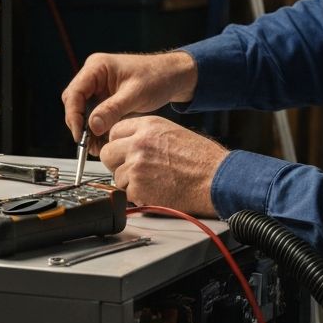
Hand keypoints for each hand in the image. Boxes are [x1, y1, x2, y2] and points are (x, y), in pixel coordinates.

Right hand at [61, 51, 197, 149]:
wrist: (173, 77)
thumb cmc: (158, 76)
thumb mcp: (135, 94)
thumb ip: (113, 109)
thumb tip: (93, 126)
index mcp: (97, 67)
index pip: (74, 92)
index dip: (74, 114)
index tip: (80, 133)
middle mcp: (94, 76)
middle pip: (74, 102)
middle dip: (80, 124)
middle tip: (87, 143)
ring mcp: (99, 87)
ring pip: (83, 111)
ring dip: (88, 129)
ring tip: (97, 146)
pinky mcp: (106, 98)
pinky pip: (95, 115)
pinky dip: (98, 128)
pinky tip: (103, 141)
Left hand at [101, 116, 226, 217]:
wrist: (215, 178)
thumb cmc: (202, 159)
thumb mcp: (173, 133)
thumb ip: (148, 135)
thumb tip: (130, 144)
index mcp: (148, 126)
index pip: (114, 131)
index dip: (118, 144)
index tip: (123, 152)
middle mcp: (138, 143)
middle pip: (107, 153)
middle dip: (117, 163)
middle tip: (132, 170)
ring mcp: (136, 165)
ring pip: (116, 176)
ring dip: (130, 182)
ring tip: (153, 181)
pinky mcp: (137, 187)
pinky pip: (126, 193)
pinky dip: (138, 196)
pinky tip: (156, 191)